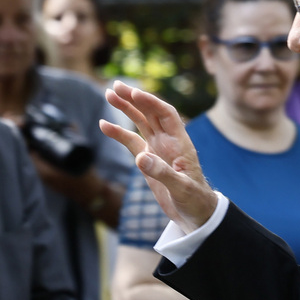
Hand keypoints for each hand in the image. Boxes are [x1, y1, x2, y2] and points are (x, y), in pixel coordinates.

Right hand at [101, 81, 217, 233]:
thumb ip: (162, 173)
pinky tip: (104, 125)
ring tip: (109, 94)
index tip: (135, 94)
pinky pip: (131, 141)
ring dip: (126, 108)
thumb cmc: (195, 200)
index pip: (166, 114)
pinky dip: (118, 132)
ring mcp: (157, 149)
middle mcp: (168, 141)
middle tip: (116, 86)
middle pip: (151, 112)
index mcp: (180, 143)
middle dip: (134, 98)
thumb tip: (140, 157)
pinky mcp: (148, 159)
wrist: (196, 213)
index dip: (151, 102)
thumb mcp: (181, 188)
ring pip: (140, 122)